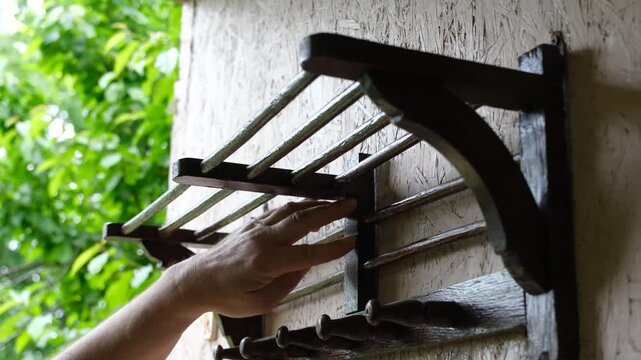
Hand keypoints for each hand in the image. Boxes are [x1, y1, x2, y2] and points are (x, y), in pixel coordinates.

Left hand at [167, 198, 356, 317]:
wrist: (196, 281)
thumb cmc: (225, 296)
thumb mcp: (260, 303)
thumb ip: (287, 284)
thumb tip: (305, 265)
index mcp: (266, 262)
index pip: (309, 253)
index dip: (333, 248)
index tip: (351, 241)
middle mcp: (262, 240)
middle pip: (303, 219)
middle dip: (330, 210)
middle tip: (351, 203)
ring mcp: (255, 229)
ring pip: (291, 209)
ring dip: (315, 203)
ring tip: (335, 201)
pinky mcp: (251, 225)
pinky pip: (278, 211)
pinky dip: (297, 206)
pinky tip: (307, 206)